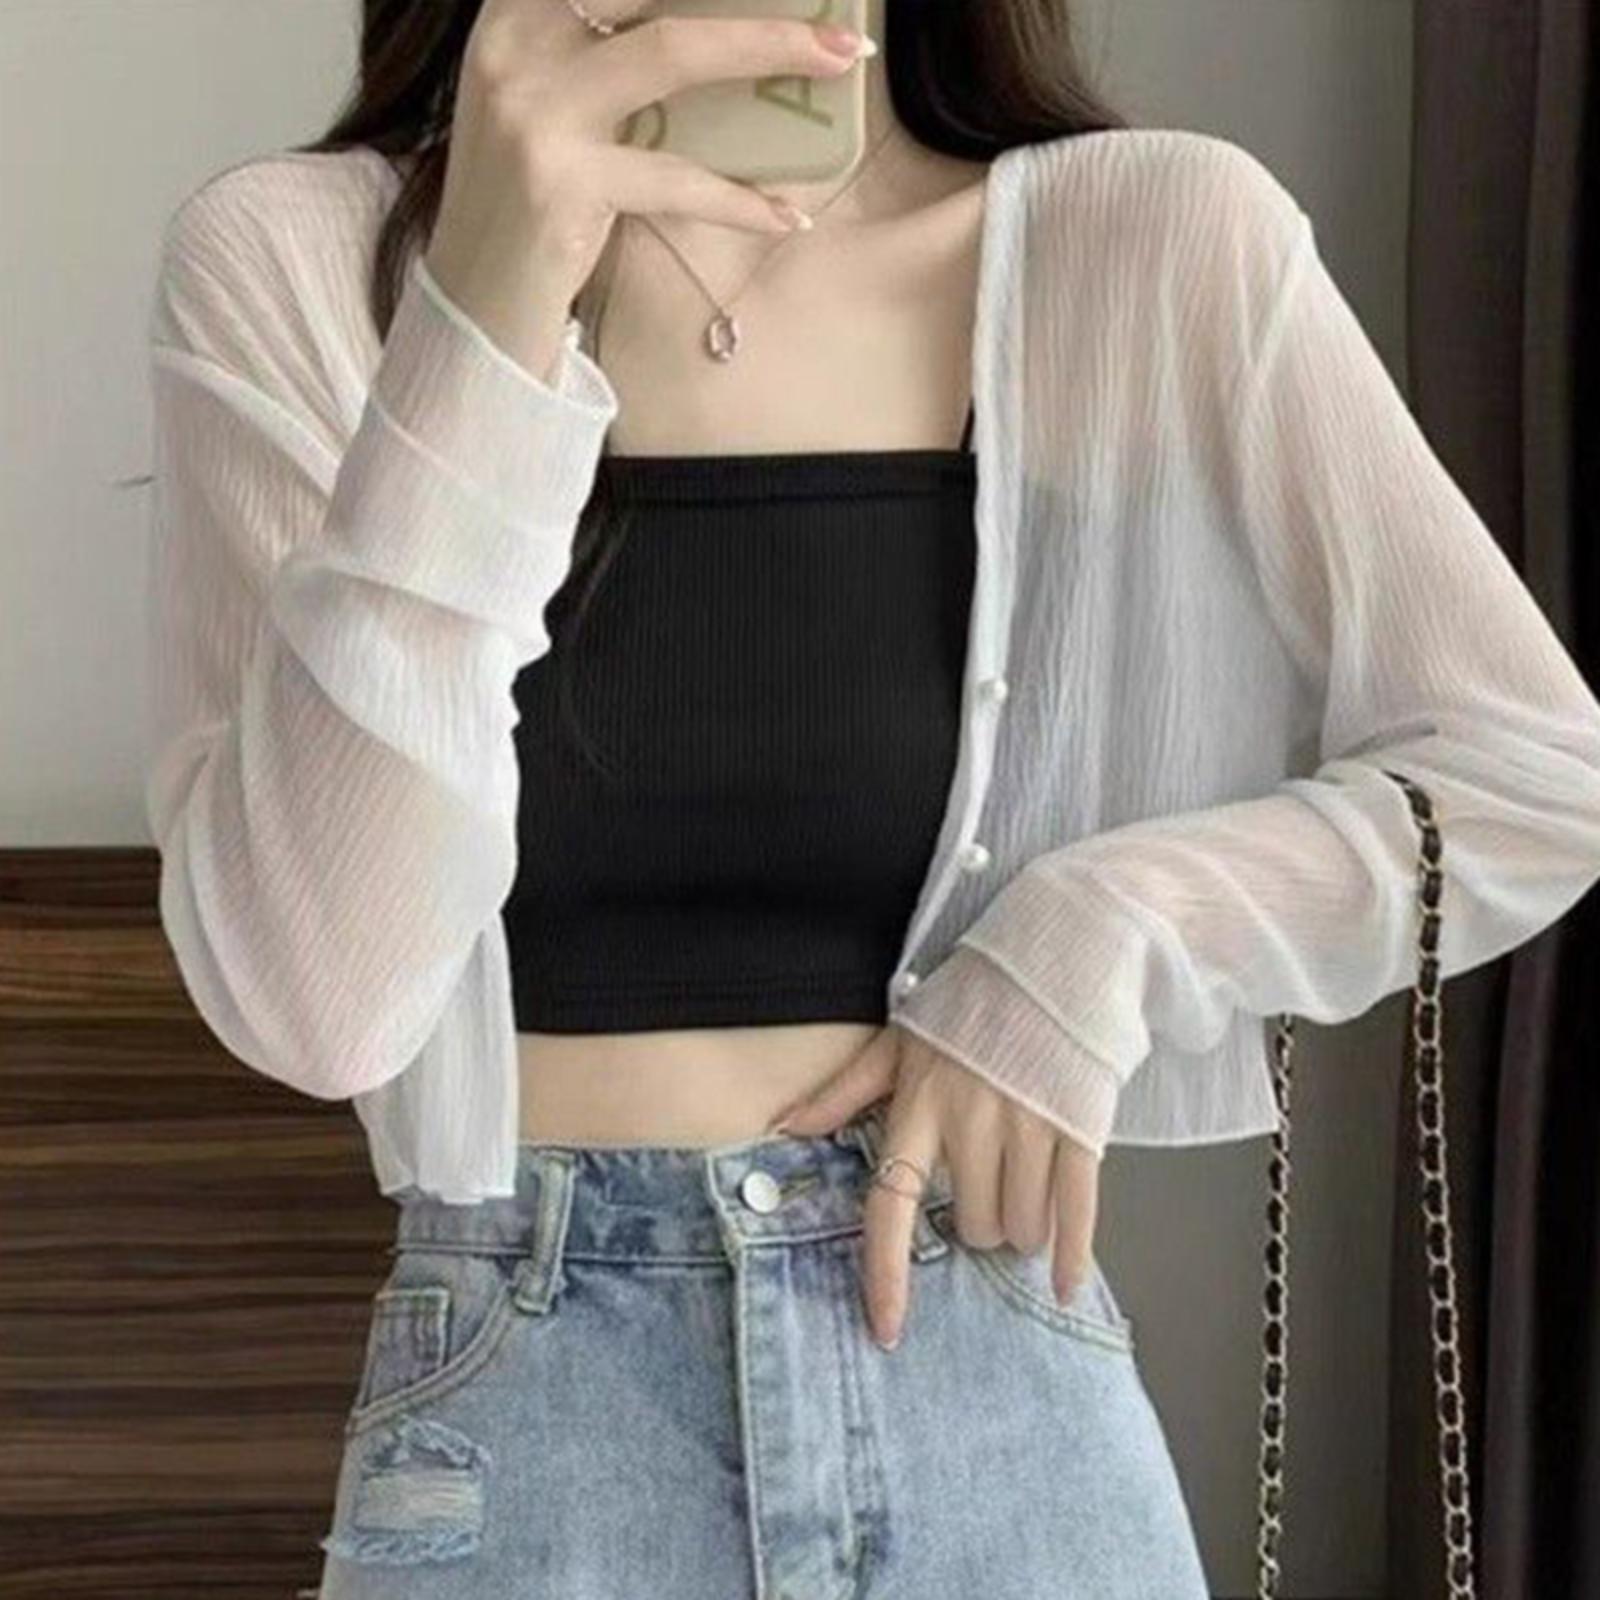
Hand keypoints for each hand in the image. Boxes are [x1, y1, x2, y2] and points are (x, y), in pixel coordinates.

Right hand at [423, 0, 874, 379]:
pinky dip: (740, 201)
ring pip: (672, 55)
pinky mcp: (562, 185)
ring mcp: (535, 113)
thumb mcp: (541, 103)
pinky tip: (785, 214)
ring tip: (840, 62)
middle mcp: (514, 47)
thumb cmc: (525, 198)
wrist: (473, 299)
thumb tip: (713, 29)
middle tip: (829, 9)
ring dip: (769, 50)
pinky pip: (677, 179)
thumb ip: (593, 52)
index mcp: (510, 13)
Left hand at [766, 1025, 1101, 1350]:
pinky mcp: (1080, 1126)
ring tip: (1023, 1189)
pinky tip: (1063, 1280)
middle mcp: (972, 1122)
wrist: (1052, 957)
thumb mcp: (898, 1041)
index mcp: (919, 1106)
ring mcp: (1030, 1126)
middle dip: (979, 1224)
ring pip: (1022, 1226)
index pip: (892, 1205)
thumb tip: (784, 1127)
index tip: (887, 1329)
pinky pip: (1077, 1211)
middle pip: (973, 1225)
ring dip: (1023, 1227)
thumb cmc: (971, 1004)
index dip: (887, 1273)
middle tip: (986, 1191)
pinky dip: (1071, 1254)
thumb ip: (843, 1092)